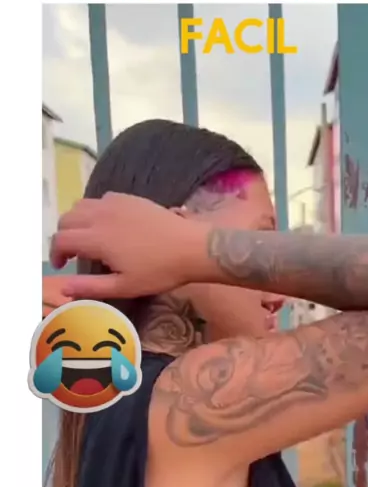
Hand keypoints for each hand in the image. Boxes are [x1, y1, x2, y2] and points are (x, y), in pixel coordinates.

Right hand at [50, 192, 205, 299]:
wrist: (192, 247)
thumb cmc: (159, 271)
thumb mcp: (124, 286)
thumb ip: (90, 287)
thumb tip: (63, 288)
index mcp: (97, 238)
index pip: (61, 239)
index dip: (56, 254)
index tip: (62, 266)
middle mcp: (101, 215)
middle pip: (67, 218)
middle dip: (64, 236)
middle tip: (73, 253)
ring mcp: (116, 203)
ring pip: (81, 205)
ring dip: (77, 221)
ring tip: (87, 238)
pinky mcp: (130, 198)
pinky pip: (101, 199)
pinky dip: (95, 210)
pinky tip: (108, 224)